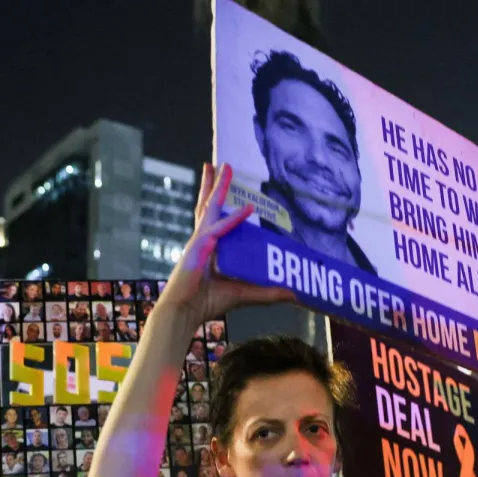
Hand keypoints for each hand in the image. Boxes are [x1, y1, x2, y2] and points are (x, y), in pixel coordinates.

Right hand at [156, 163, 294, 323]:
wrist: (184, 311)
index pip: (213, 219)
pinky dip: (235, 219)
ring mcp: (199, 241)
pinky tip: (249, 209)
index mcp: (207, 247)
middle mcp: (202, 240)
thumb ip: (268, 292)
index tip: (227, 189)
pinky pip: (221, 229)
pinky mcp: (201, 248)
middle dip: (214, 184)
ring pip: (211, 208)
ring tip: (226, 168)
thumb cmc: (206, 303)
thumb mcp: (244, 294)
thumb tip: (293, 294)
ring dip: (219, 187)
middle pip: (208, 205)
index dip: (220, 203)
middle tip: (221, 164)